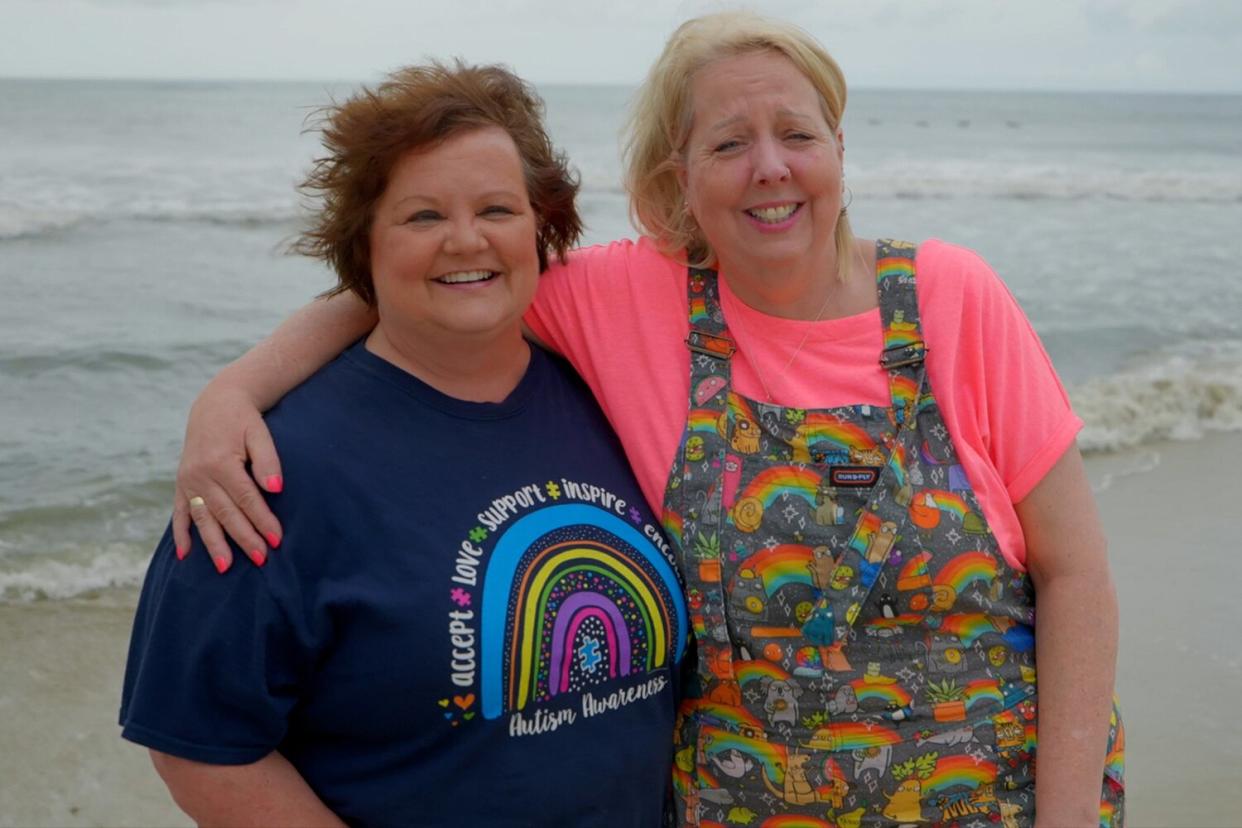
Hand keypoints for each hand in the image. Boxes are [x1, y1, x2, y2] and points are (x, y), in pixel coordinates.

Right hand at [173, 383, 282, 572]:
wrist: (215, 404)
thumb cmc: (243, 421)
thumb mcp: (260, 433)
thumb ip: (268, 460)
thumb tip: (275, 489)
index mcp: (222, 461)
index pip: (247, 498)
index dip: (262, 520)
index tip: (277, 539)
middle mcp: (201, 474)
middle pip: (226, 512)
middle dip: (244, 537)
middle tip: (261, 559)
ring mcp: (187, 480)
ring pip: (203, 517)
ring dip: (213, 543)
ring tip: (225, 567)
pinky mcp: (180, 482)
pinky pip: (179, 512)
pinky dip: (181, 533)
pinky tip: (184, 555)